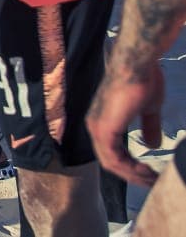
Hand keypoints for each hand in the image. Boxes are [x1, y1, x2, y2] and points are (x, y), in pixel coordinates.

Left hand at [86, 61, 163, 186]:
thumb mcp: (149, 108)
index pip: (111, 152)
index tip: (150, 173)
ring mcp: (96, 127)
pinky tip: (146, 172)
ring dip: (132, 174)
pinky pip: (113, 158)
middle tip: (153, 181)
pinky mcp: (103, 129)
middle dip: (132, 174)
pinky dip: (129, 169)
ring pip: (111, 163)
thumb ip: (148, 127)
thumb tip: (152, 146)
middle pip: (109, 161)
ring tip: (152, 179)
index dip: (130, 166)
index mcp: (102, 120)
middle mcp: (94, 125)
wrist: (136, 64)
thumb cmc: (143, 80)